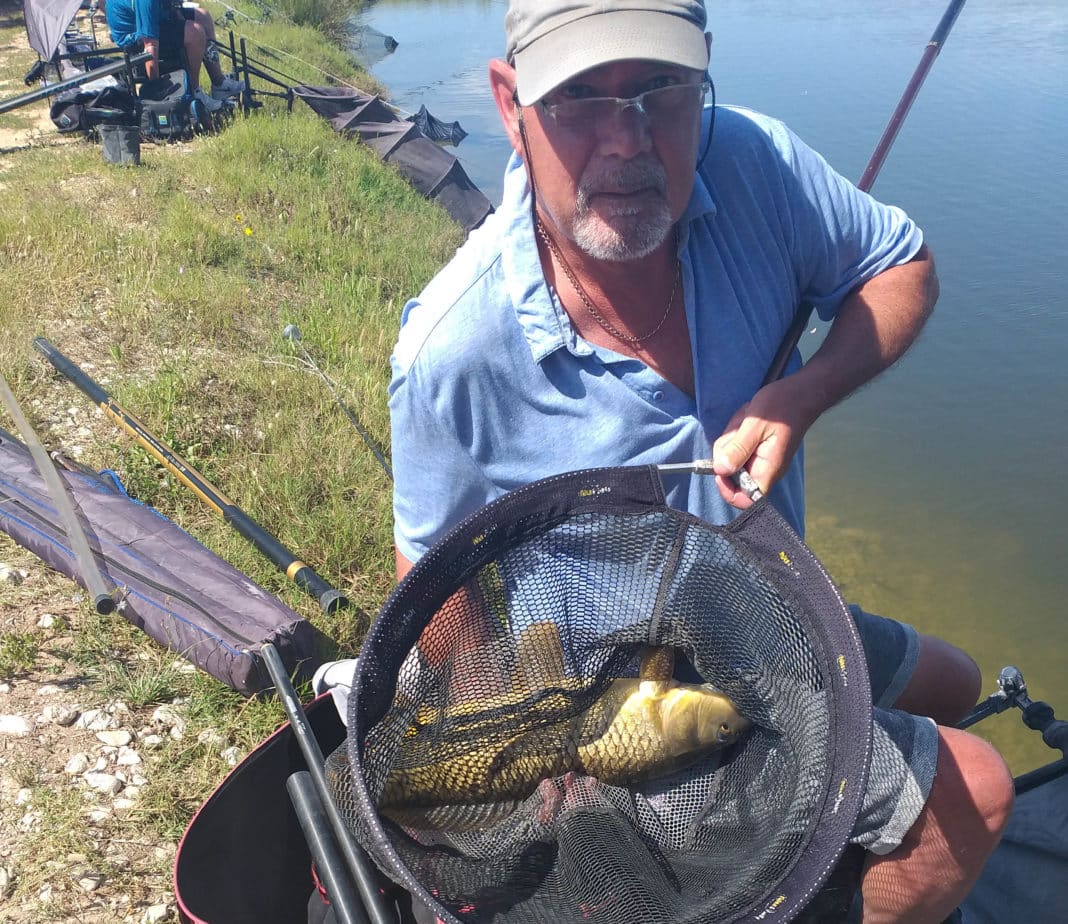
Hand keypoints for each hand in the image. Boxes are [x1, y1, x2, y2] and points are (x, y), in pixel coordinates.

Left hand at [711, 377, 818, 508]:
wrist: (802, 392)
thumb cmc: (783, 406)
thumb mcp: (755, 425)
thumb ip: (738, 449)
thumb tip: (720, 470)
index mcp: (767, 470)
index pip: (746, 500)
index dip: (727, 490)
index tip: (718, 469)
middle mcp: (764, 469)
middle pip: (732, 476)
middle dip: (726, 453)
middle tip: (738, 430)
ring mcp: (760, 459)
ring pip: (731, 458)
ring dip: (731, 438)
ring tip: (745, 421)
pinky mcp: (757, 448)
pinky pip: (737, 447)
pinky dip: (736, 434)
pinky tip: (746, 420)